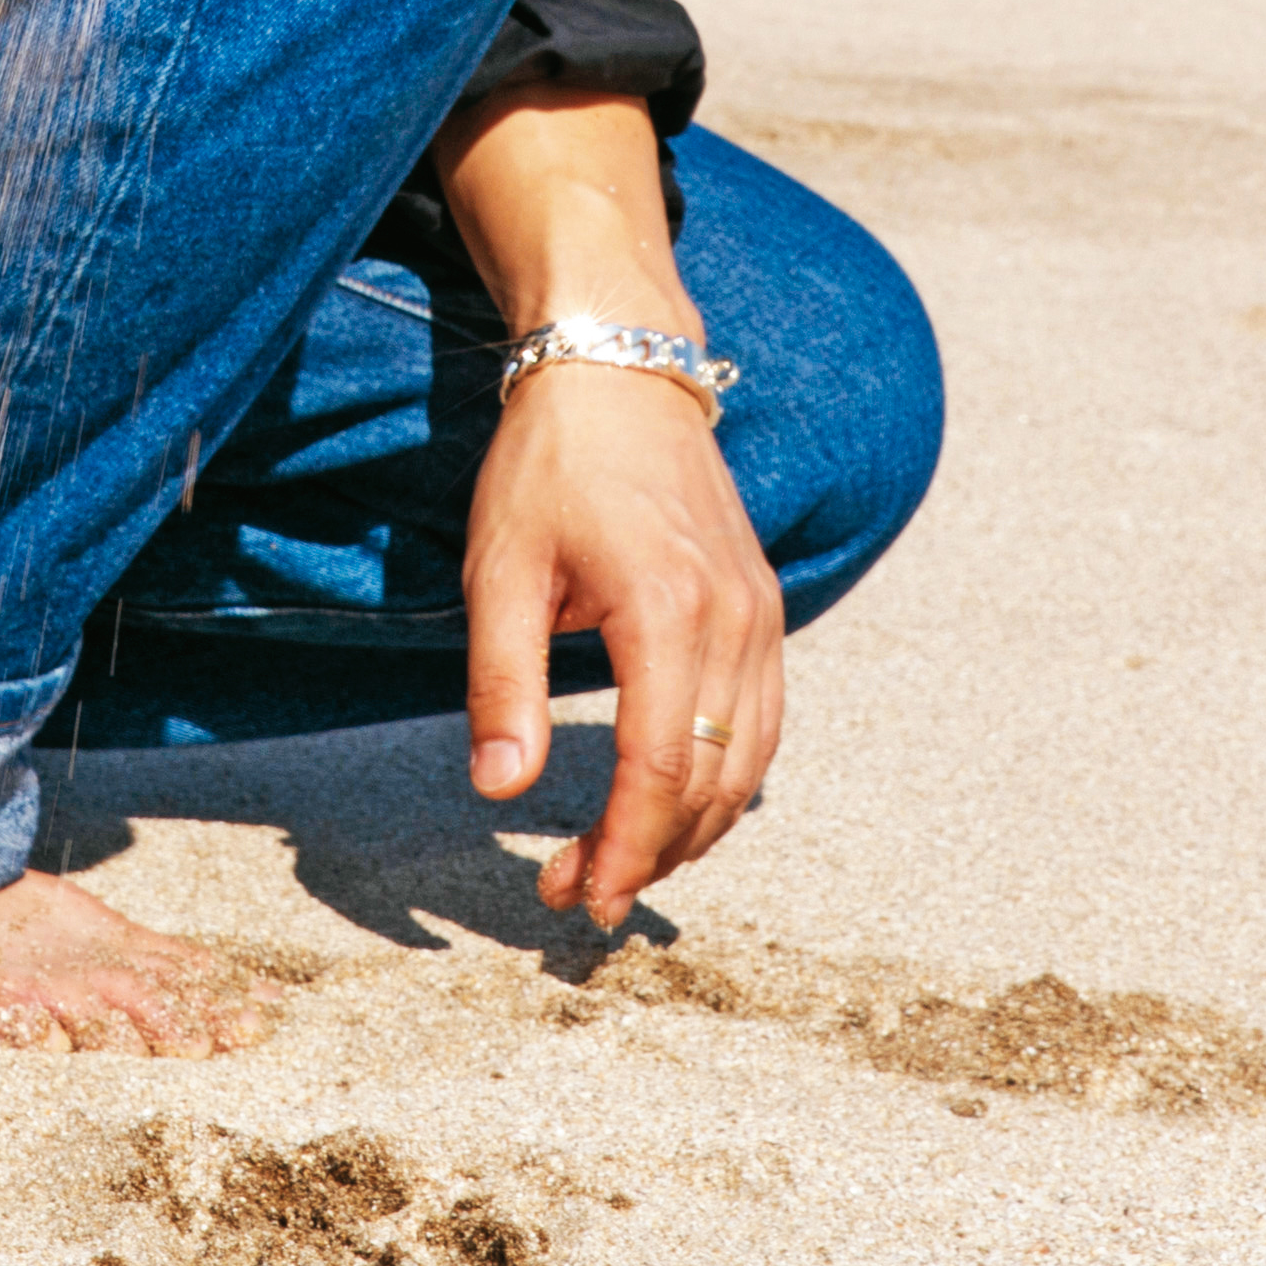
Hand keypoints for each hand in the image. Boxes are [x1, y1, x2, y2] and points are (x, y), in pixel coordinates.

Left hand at [461, 357, 788, 926]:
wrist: (622, 369)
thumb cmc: (550, 464)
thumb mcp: (501, 569)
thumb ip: (502, 684)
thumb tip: (500, 792)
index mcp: (666, 606)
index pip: (659, 765)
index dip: (623, 846)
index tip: (575, 896)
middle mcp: (733, 616)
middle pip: (713, 778)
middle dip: (651, 854)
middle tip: (577, 895)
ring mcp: (761, 612)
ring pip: (749, 761)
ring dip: (692, 829)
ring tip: (622, 865)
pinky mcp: (764, 606)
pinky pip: (763, 719)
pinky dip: (725, 778)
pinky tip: (673, 804)